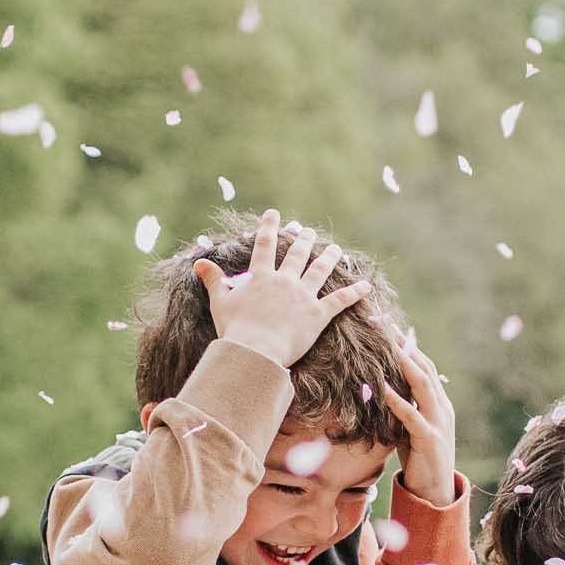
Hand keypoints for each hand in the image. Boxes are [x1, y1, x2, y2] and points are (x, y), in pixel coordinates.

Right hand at [195, 209, 367, 371]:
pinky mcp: (318, 315)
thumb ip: (213, 280)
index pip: (264, 246)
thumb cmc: (235, 330)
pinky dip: (354, 292)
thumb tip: (199, 262)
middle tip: (309, 232)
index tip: (273, 213)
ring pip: (319, 270)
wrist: (255, 352)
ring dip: (329, 258)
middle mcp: (284, 281)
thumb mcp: (220, 303)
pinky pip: (339, 300)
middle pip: (297, 255)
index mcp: (261, 277)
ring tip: (335, 248)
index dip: (268, 227)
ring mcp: (303, 296)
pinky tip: (365, 285)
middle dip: (304, 241)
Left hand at [382, 341, 457, 509]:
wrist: (436, 492)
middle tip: (389, 327)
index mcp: (439, 404)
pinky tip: (384, 388)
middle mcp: (442, 408)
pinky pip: (412, 415)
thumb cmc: (420, 460)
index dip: (410, 348)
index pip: (425, 368)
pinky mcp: (429, 439)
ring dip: (405, 365)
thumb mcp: (410, 429)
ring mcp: (438, 422)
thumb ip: (402, 409)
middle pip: (425, 370)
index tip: (393, 330)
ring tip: (390, 347)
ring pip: (423, 386)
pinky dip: (397, 400)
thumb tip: (382, 390)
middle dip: (407, 348)